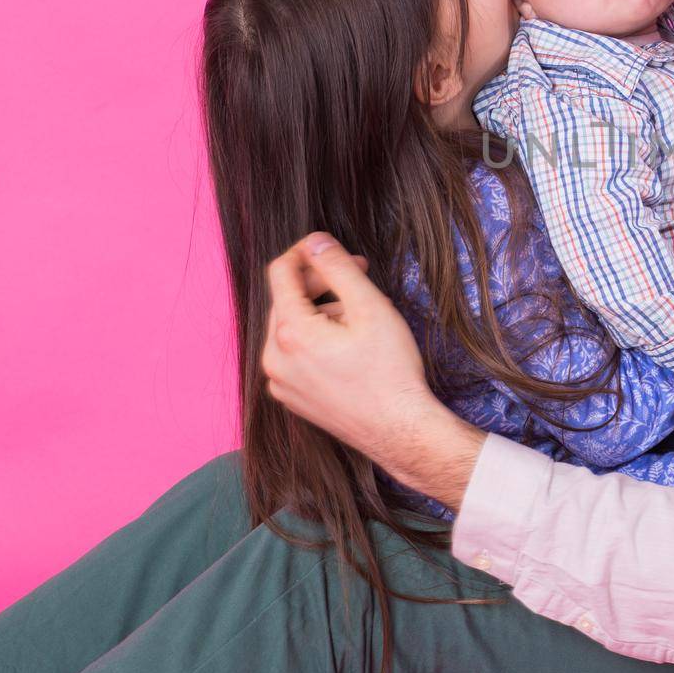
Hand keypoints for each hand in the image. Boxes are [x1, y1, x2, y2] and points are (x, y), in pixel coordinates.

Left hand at [261, 233, 443, 458]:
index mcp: (290, 332)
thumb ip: (338, 268)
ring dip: (319, 312)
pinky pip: (294, 355)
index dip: (307, 252)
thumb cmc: (390, 371)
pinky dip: (315, 340)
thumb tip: (315, 242)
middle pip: (286, 300)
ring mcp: (280, 383)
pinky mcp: (292, 398)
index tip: (334, 248)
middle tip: (359, 275)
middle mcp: (274, 359)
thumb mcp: (370, 307)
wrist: (399, 430)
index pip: (281, 272)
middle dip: (320, 282)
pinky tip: (348, 347)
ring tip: (360, 317)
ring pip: (291, 328)